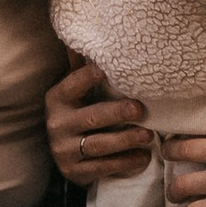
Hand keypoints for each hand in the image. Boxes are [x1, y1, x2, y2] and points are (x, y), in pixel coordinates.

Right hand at [46, 60, 152, 184]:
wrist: (64, 155)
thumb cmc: (76, 113)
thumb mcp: (75, 92)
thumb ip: (81, 68)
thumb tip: (84, 35)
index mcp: (57, 99)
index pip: (74, 84)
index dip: (90, 76)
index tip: (109, 69)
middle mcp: (57, 124)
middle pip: (91, 117)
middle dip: (117, 113)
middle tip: (140, 109)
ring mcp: (64, 150)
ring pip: (99, 145)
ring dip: (126, 140)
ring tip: (148, 136)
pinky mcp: (75, 171)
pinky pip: (103, 167)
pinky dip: (125, 163)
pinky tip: (144, 157)